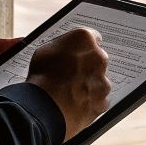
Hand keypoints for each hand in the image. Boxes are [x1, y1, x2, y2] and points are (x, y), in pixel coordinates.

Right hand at [25, 27, 111, 141]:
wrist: (45, 107)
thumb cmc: (42, 77)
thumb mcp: (44, 51)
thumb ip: (61, 46)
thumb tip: (64, 48)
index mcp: (84, 39)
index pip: (91, 37)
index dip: (83, 46)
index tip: (79, 51)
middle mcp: (99, 57)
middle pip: (97, 59)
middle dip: (87, 65)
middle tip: (71, 73)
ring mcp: (103, 81)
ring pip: (98, 81)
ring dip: (88, 84)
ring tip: (69, 91)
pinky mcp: (102, 101)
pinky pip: (98, 100)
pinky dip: (89, 101)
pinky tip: (75, 103)